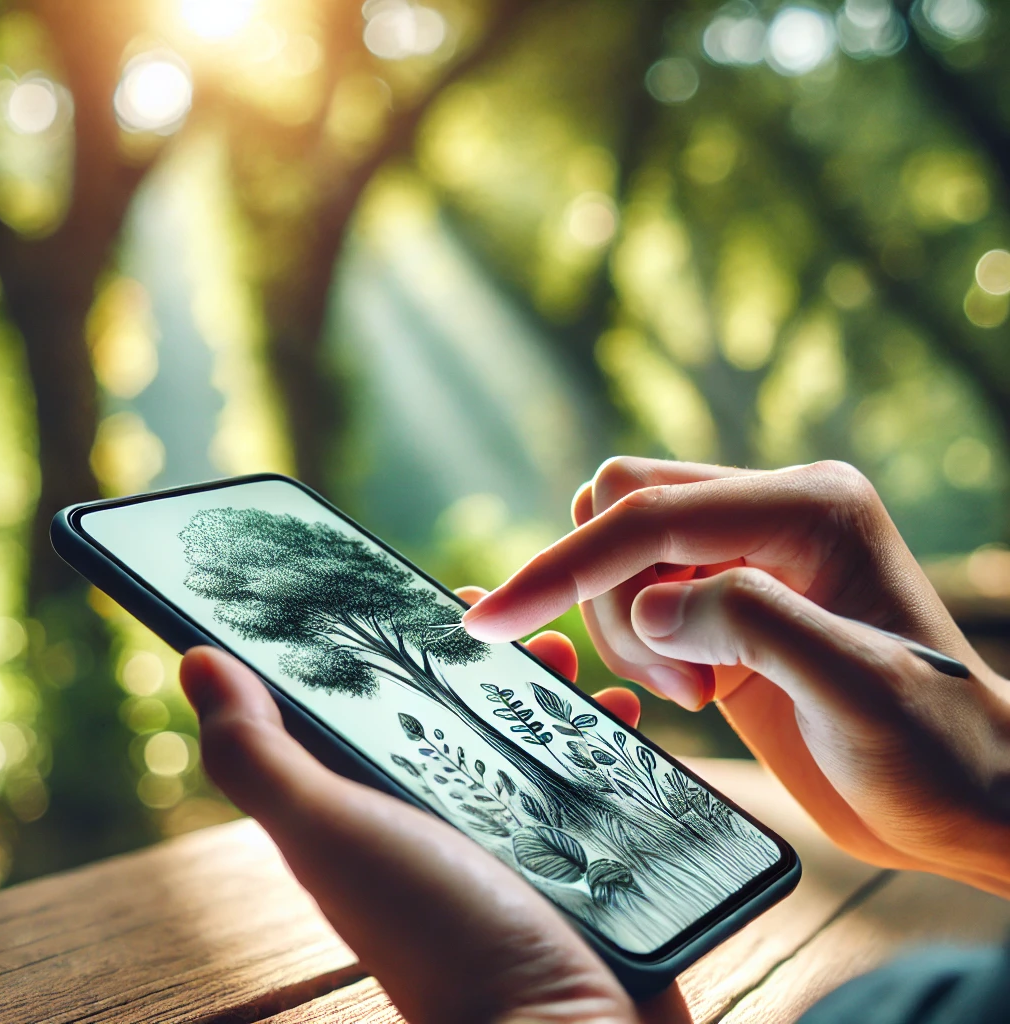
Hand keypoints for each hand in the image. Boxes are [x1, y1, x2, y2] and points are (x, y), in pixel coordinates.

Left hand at [179, 633, 686, 1023]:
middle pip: (459, 705)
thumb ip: (258, 754)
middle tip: (511, 618)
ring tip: (566, 656)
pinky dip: (605, 732)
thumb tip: (196, 659)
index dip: (387, 638)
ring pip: (529, 728)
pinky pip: (593, 769)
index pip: (372, 697)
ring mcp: (513, 829)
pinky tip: (622, 710)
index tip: (419, 588)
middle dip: (483, 652)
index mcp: (375, 798)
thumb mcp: (328, 833)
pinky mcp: (580, 847)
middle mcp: (439, 809)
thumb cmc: (434, 934)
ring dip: (547, 683)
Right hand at [462, 458, 1009, 892]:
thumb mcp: (857, 689)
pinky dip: (632, 644)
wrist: (960, 796)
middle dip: (610, 598)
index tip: (495, 617)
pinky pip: (633, 593)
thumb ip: (750, 624)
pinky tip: (688, 690)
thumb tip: (648, 606)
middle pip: (622, 509)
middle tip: (679, 685)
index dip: (568, 565)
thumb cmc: (934, 748)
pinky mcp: (722, 598)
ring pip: (618, 551)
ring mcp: (742, 553)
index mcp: (809, 506)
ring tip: (695, 693)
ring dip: (625, 628)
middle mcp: (771, 511)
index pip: (653, 513)